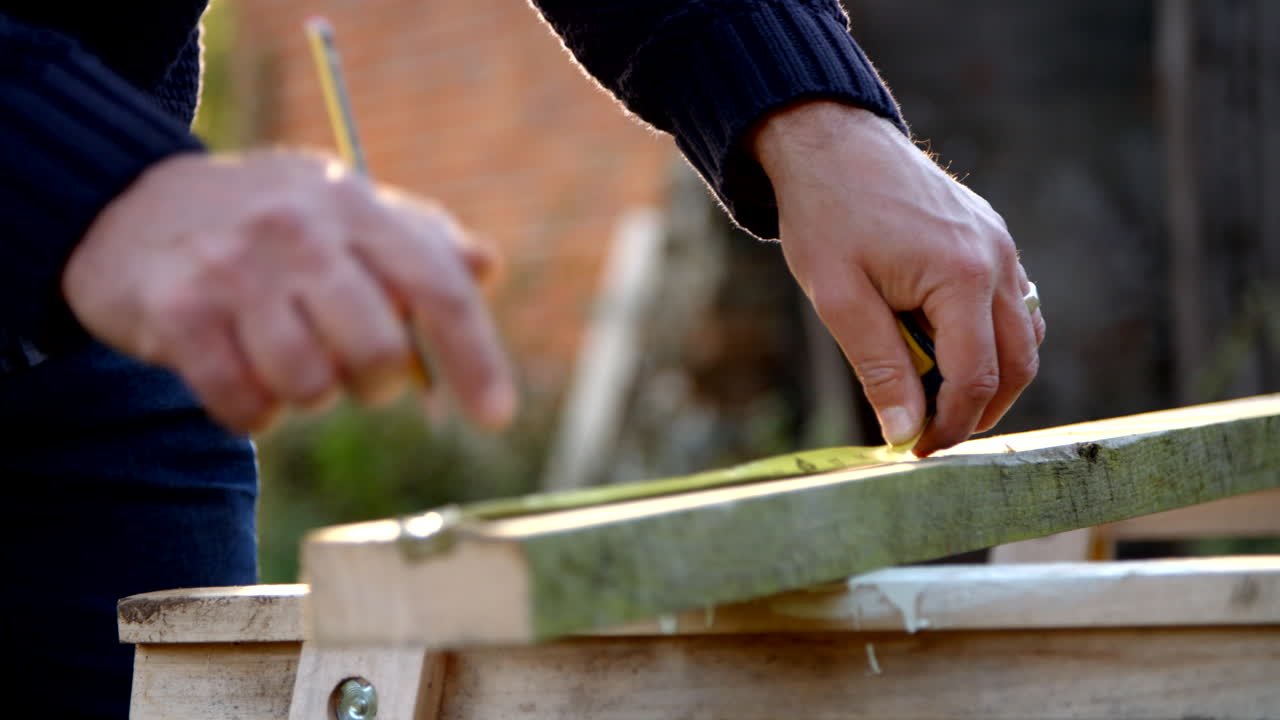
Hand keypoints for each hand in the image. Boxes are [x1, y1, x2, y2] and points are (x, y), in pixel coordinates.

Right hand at [64, 150, 515, 432]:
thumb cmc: (269, 224)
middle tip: (354, 371)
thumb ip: (420, 243)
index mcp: (356, 206)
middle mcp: (299, 230)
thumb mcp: (346, 211)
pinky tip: (240, 375)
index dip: (476, 359)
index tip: (496, 417)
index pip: (438, 289)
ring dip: (306, 395)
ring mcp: (233, 269)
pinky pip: (243, 404)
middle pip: (378, 350)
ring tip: (285, 360)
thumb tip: (486, 268)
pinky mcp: (175, 311)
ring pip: (310, 385)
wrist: (131, 204)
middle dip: (376, 383)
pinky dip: (252, 413)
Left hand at [752, 102, 1044, 455]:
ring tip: (933, 395)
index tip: (916, 451)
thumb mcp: (840, 299)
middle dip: (979, 411)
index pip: (977, 378)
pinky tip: (942, 348)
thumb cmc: (827, 215)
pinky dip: (989, 338)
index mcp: (963, 277)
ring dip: (989, 376)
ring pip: (1023, 336)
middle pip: (1017, 365)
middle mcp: (998, 261)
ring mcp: (1001, 246)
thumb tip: (905, 434)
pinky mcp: (991, 238)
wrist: (831, 142)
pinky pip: (1011, 304)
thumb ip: (879, 369)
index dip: (949, 426)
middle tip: (930, 434)